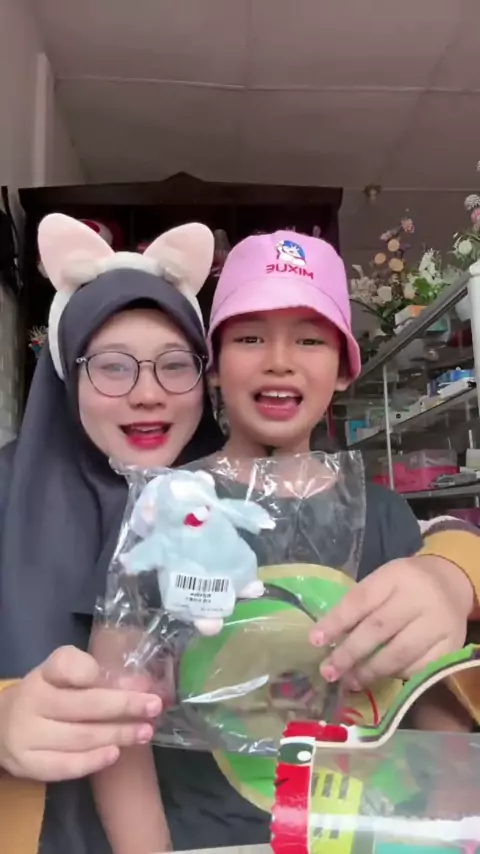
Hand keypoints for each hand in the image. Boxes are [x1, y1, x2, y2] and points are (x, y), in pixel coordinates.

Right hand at [0, 646, 161, 781]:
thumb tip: (144, 684)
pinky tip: (116, 754)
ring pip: (80, 736)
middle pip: (83, 704)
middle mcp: (33, 701)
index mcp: (44, 674)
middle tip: (154, 706)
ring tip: (145, 731)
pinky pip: (66, 765)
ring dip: (118, 734)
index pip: (66, 665)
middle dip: (124, 705)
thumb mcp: (66, 679)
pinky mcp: (29, 764)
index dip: (92, 670)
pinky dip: (93, 760)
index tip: (125, 676)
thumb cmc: (48, 697)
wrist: (2, 728)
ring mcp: (28, 735)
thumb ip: (102, 679)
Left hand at [310, 556, 473, 687]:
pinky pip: (418, 668)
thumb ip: (359, 605)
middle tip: (328, 671)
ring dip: (369, 671)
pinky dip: (396, 675)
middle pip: (378, 629)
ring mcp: (438, 622)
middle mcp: (419, 597)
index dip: (336, 622)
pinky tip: (380, 677)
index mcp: (396, 575)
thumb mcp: (383, 582)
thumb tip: (326, 639)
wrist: (451, 584)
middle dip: (349, 653)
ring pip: (399, 653)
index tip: (315, 641)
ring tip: (349, 681)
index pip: (360, 600)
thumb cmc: (405, 585)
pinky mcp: (451, 645)